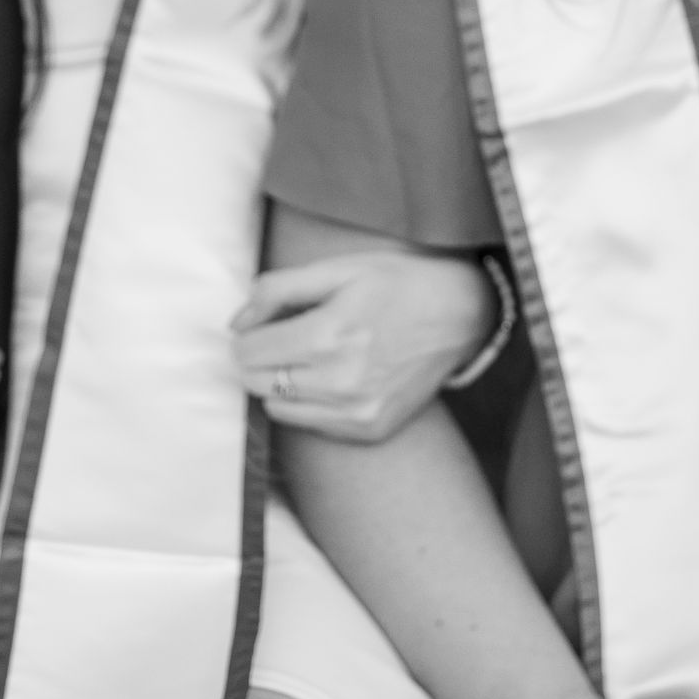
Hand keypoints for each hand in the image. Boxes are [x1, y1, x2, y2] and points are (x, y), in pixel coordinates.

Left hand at [233, 248, 495, 442]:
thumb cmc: (398, 283)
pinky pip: (311, 425)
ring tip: (311, 357)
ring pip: (277, 408)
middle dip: (259, 359)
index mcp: (329, 335)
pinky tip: (334, 377)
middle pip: (256, 383)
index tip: (263, 324)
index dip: (248, 335)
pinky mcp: (371, 429)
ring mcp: (358, 412)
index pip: (249, 352)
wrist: (462, 314)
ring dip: (281, 383)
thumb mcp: (338, 268)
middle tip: (284, 337)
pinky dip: (310, 403)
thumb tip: (236, 323)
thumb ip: (277, 290)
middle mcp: (342, 381)